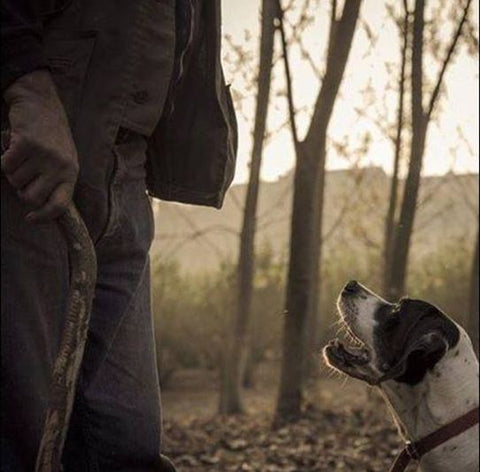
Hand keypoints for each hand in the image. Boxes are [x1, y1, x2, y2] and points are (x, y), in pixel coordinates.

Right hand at [2, 70, 78, 221]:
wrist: (41, 103)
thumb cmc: (51, 137)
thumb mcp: (64, 160)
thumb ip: (57, 181)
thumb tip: (41, 207)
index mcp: (71, 173)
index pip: (60, 205)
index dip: (43, 216)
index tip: (31, 218)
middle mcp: (61, 166)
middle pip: (32, 198)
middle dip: (22, 191)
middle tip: (24, 177)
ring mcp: (44, 155)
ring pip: (15, 181)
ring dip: (13, 172)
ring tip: (23, 156)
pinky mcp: (26, 144)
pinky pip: (5, 166)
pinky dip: (3, 160)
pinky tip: (12, 148)